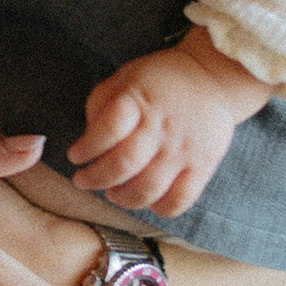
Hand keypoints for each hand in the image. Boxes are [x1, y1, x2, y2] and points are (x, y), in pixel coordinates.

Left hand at [68, 32, 269, 221]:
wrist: (211, 79)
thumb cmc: (158, 82)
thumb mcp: (125, 77)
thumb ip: (102, 103)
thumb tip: (88, 140)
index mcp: (140, 100)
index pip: (110, 127)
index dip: (87, 146)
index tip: (75, 155)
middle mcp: (162, 126)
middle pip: (125, 163)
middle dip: (96, 178)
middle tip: (83, 180)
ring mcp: (184, 149)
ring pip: (149, 188)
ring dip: (123, 198)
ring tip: (113, 193)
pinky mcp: (203, 166)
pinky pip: (180, 200)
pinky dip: (158, 208)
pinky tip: (147, 201)